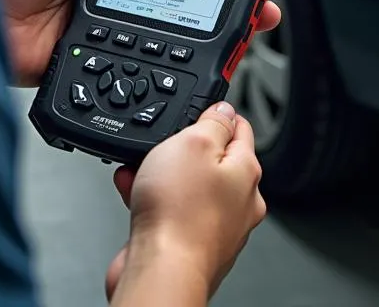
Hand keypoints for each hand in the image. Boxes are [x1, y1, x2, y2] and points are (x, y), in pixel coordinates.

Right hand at [106, 104, 265, 304]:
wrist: (159, 270)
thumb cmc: (178, 213)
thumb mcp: (193, 142)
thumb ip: (212, 121)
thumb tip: (224, 110)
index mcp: (246, 172)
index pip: (239, 128)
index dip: (216, 112)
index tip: (198, 108)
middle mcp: (238, 201)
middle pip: (209, 157)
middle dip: (178, 146)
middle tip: (161, 145)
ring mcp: (215, 225)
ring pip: (186, 183)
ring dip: (159, 171)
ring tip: (139, 169)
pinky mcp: (190, 242)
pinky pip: (171, 208)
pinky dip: (151, 197)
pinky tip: (132, 192)